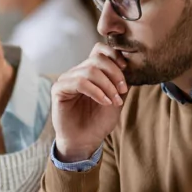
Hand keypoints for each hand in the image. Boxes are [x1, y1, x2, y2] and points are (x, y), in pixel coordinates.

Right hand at [51, 43, 128, 160]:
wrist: (85, 141)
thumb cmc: (99, 121)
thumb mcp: (117, 98)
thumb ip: (122, 81)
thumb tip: (133, 65)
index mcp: (90, 71)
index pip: (99, 50)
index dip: (114, 55)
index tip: (127, 69)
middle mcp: (77, 72)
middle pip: (97, 58)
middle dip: (114, 73)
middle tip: (123, 90)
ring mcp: (66, 80)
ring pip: (89, 70)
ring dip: (107, 85)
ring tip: (115, 100)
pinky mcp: (58, 90)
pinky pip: (79, 83)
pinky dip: (96, 92)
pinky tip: (104, 102)